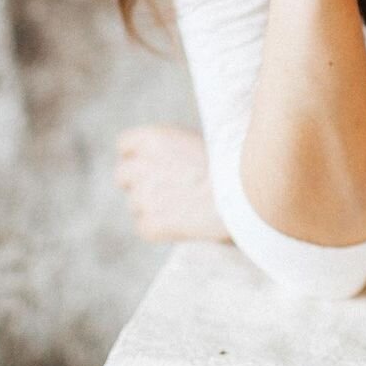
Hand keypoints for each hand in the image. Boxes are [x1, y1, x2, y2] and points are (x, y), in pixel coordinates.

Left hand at [114, 125, 229, 243]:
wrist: (242, 194)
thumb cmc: (233, 163)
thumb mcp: (203, 138)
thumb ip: (177, 147)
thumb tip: (172, 157)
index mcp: (154, 138)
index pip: (125, 144)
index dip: (137, 153)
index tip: (151, 161)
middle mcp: (141, 166)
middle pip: (122, 175)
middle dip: (138, 180)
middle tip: (164, 186)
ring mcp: (142, 198)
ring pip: (135, 203)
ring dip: (151, 204)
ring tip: (183, 204)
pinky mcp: (149, 225)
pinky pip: (145, 226)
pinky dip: (159, 226)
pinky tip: (183, 222)